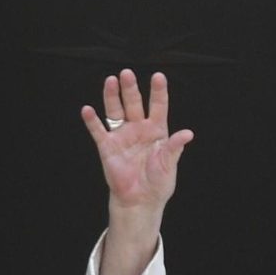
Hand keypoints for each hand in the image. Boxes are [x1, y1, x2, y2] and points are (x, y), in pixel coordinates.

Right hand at [80, 69, 194, 211]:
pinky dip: (92, 121)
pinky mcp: (107, 147)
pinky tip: (88, 110)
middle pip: (134, 103)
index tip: (158, 76)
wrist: (141, 201)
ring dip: (112, 96)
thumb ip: (174, 147)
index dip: (158, 92)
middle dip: (131, 88)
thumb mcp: (169, 164)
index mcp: (157, 131)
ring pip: (115, 111)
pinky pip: (98, 131)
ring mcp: (122, 136)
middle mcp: (138, 128)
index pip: (158, 106)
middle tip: (127, 73)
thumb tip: (187, 134)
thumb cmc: (158, 182)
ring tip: (111, 81)